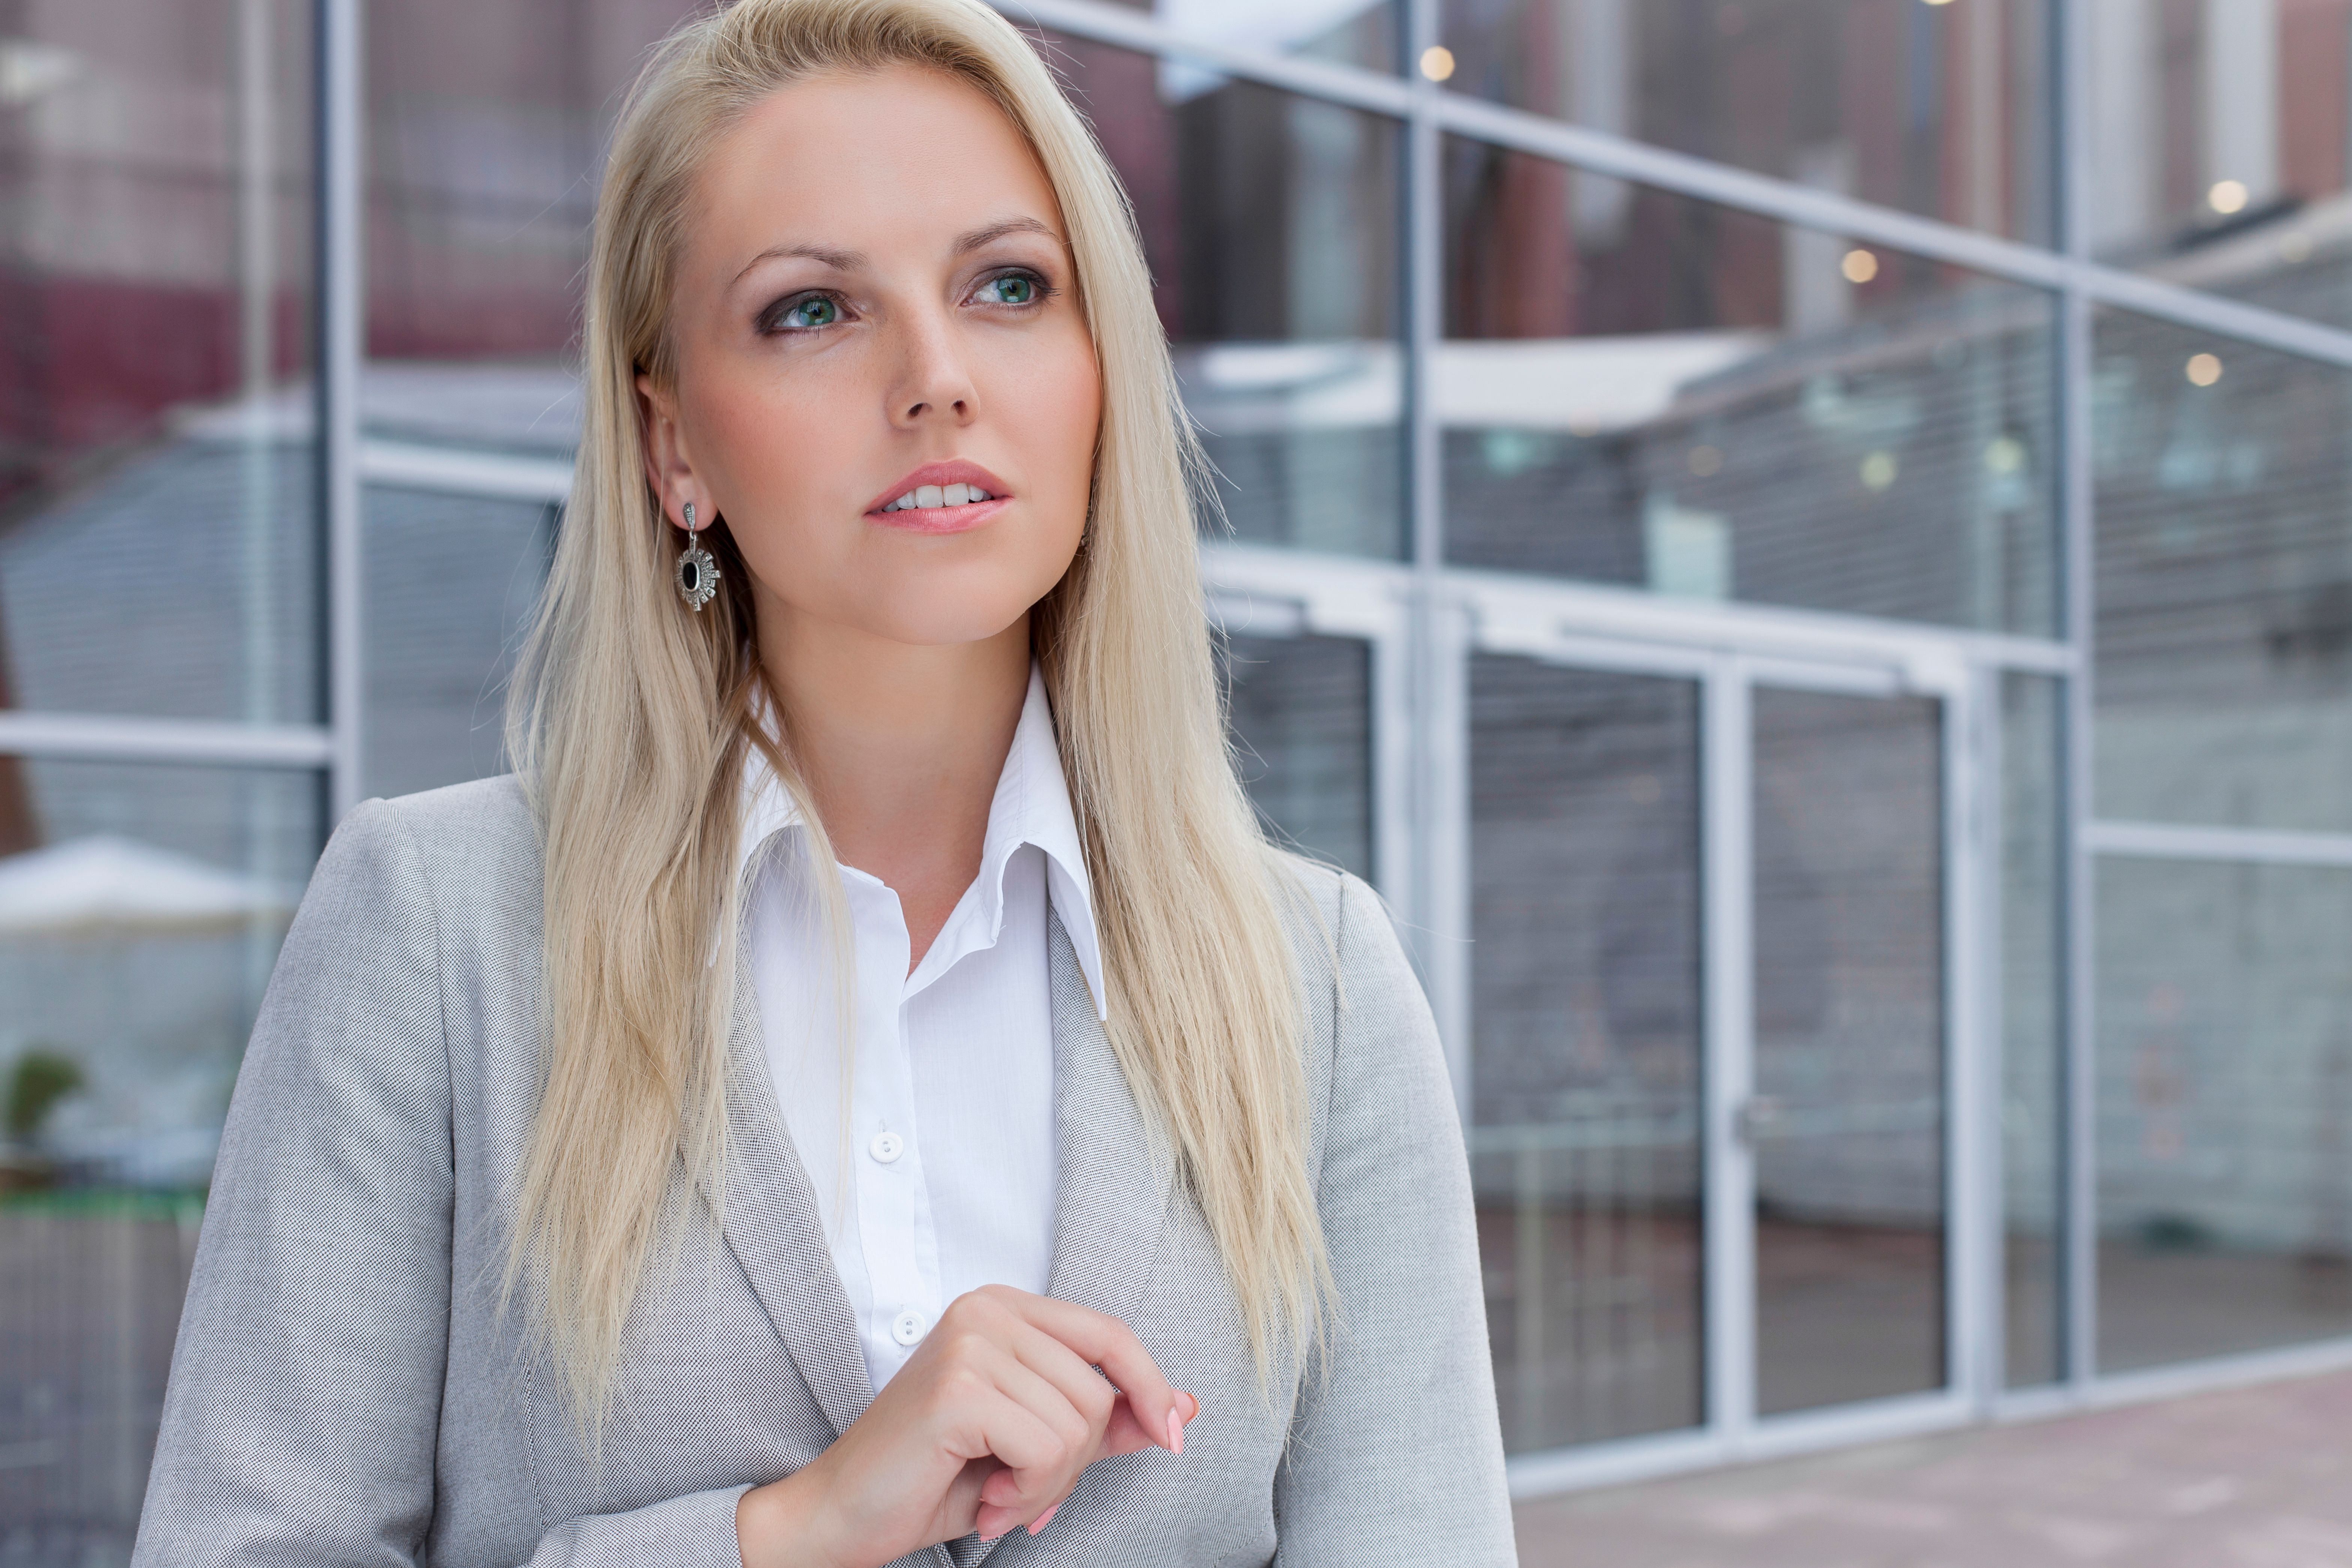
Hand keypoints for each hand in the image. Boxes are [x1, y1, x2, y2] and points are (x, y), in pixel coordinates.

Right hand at [735, 1285, 1200, 1567]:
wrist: (843, 1515)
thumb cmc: (935, 1477)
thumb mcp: (1036, 1445)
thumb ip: (1105, 1422)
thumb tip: (1183, 1408)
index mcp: (1003, 1308)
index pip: (1110, 1333)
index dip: (1151, 1386)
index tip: (1172, 1437)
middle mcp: (985, 1310)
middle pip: (1099, 1390)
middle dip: (1076, 1461)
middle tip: (1020, 1489)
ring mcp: (970, 1343)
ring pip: (1078, 1424)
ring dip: (1048, 1485)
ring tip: (997, 1495)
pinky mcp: (959, 1389)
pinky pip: (1046, 1450)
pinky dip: (1027, 1493)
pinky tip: (984, 1500)